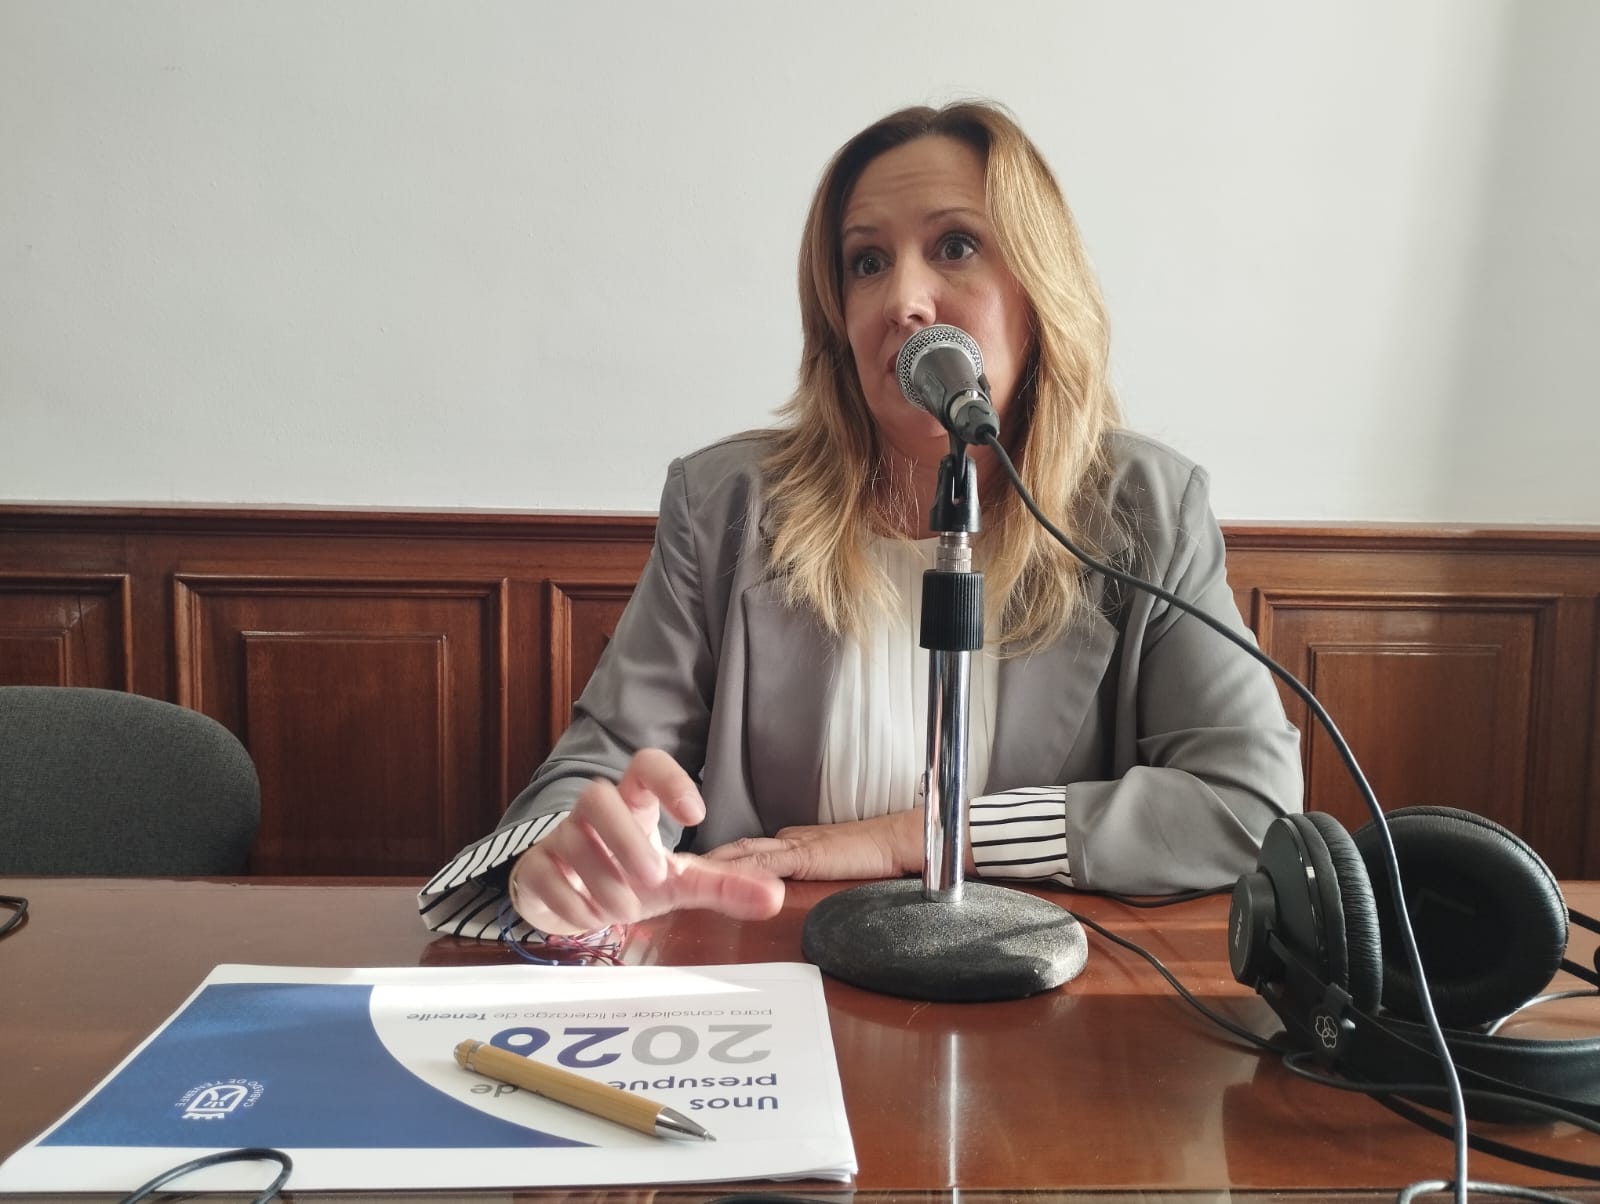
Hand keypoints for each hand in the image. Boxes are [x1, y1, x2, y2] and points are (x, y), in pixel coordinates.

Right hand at [506, 749, 784, 935]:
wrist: (576, 900)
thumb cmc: (630, 877)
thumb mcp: (681, 883)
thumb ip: (726, 887)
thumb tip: (776, 898)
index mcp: (634, 804)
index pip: (646, 765)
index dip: (669, 779)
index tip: (697, 814)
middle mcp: (594, 814)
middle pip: (597, 796)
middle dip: (625, 838)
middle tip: (654, 878)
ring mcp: (560, 838)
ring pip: (571, 840)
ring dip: (603, 880)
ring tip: (624, 909)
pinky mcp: (534, 868)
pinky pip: (543, 874)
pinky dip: (571, 901)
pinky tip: (590, 917)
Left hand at [702, 808, 925, 880]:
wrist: (903, 843)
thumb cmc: (881, 860)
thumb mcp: (840, 873)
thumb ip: (817, 881)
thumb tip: (794, 899)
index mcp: (798, 845)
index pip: (751, 850)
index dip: (722, 859)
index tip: (694, 869)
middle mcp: (791, 841)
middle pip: (740, 848)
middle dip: (707, 859)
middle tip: (672, 868)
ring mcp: (797, 846)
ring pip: (744, 851)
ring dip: (714, 861)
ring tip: (682, 870)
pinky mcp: (806, 855)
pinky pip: (764, 860)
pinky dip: (737, 866)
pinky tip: (715, 872)